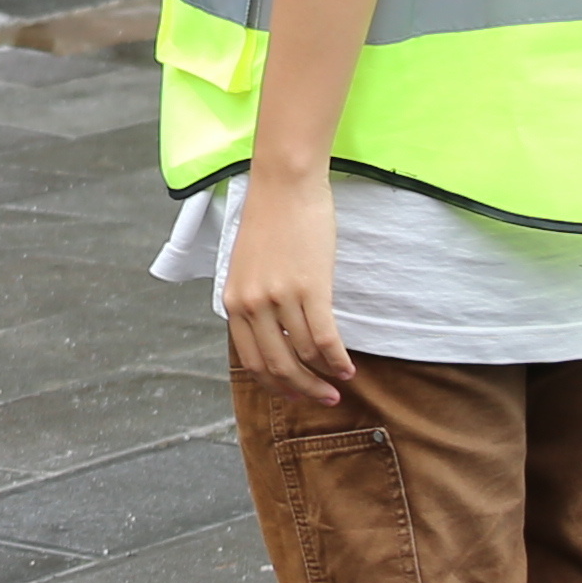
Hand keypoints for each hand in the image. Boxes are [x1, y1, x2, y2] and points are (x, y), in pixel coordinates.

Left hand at [221, 166, 357, 405]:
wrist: (285, 183)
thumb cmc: (271, 219)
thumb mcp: (249, 267)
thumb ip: (255, 302)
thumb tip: (275, 337)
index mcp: (233, 302)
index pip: (252, 360)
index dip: (276, 384)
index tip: (295, 393)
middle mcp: (252, 305)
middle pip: (277, 366)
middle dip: (301, 389)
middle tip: (323, 399)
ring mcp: (279, 298)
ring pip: (303, 356)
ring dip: (325, 377)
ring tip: (340, 382)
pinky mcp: (309, 288)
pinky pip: (325, 339)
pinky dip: (338, 360)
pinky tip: (348, 369)